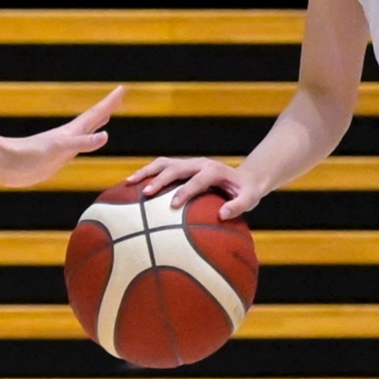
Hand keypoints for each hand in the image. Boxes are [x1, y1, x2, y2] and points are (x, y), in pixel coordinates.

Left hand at [0, 87, 122, 187]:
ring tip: (106, 117)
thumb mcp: (59, 148)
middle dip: (107, 108)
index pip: (95, 114)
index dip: (109, 102)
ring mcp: (64, 146)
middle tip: (119, 97)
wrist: (7, 164)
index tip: (122, 89)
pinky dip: (88, 143)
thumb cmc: (29, 155)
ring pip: (86, 132)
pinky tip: (88, 144)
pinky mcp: (57, 158)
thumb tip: (105, 136)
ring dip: (97, 123)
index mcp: (71, 132)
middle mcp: (69, 136)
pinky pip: (79, 147)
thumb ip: (82, 144)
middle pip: (93, 119)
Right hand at [123, 155, 264, 217]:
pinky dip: (146, 174)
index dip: (184, 191)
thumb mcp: (249, 199)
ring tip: (129, 183)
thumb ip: (238, 206)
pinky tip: (132, 185)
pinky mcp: (182, 167)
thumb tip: (222, 215)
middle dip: (159, 179)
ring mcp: (188, 163)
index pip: (197, 180)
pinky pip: (161, 167)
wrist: (244, 178)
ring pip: (163, 163)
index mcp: (214, 170)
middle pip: (175, 167)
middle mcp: (199, 163)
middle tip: (145, 193)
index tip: (172, 204)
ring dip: (146, 172)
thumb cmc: (246, 192)